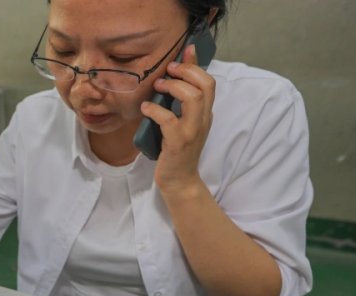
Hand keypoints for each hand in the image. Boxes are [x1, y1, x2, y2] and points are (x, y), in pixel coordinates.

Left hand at [139, 44, 215, 195]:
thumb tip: (174, 78)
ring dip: (172, 88)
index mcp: (205, 113)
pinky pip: (168, 120)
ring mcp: (192, 131)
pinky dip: (155, 110)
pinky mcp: (178, 143)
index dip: (195, 64)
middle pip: (205, 85)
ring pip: (192, 98)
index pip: (209, 81)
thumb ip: (180, 100)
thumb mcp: (182, 121)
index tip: (180, 55)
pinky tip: (145, 108)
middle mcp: (203, 119)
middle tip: (167, 72)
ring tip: (156, 88)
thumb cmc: (176, 149)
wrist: (179, 180)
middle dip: (185, 72)